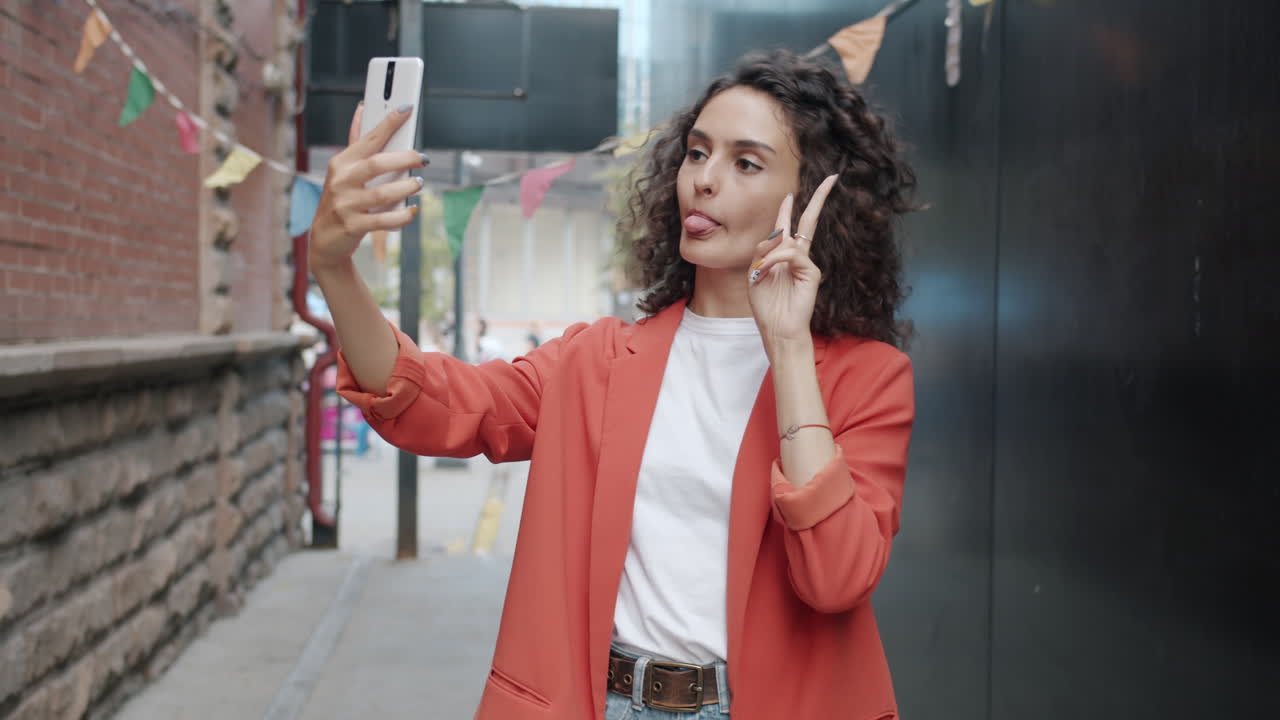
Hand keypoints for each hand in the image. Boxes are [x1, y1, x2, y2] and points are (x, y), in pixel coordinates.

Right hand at [308, 103, 427, 271]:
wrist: (325, 239)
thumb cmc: (340, 199)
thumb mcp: (343, 170)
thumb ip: (356, 142)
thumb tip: (362, 109)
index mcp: (341, 163)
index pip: (368, 138)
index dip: (388, 123)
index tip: (407, 109)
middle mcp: (341, 181)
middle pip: (377, 164)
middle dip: (405, 159)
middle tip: (423, 159)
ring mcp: (346, 204)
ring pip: (383, 194)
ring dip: (406, 188)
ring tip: (418, 183)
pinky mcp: (353, 226)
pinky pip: (384, 220)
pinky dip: (402, 215)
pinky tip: (412, 210)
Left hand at [747, 174, 837, 343]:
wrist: (777, 329)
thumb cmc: (766, 305)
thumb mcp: (755, 274)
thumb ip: (762, 252)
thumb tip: (777, 234)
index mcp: (782, 255)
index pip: (787, 226)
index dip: (787, 209)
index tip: (790, 195)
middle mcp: (797, 256)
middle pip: (809, 221)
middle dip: (819, 199)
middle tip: (832, 178)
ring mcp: (806, 263)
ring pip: (789, 242)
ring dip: (769, 255)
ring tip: (760, 274)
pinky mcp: (811, 272)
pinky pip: (791, 255)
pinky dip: (775, 260)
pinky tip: (766, 272)